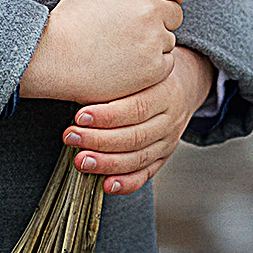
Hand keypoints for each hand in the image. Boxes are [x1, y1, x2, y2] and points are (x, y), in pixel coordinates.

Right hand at [18, 0, 188, 104]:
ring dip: (154, 41)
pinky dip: (151, 63)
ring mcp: (154, 41)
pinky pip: (166, 62)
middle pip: (176, 11)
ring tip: (122, 45)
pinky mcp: (154, 68)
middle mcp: (151, 10)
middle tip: (130, 25)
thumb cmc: (70, 19)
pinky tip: (125, 61)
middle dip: (159, 16)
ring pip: (170, 38)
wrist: (55, 58)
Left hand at [60, 45, 214, 194]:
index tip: (79, 116)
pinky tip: (106, 185)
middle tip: (71, 137)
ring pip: (138, 158)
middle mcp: (170, 119)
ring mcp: (168, 141)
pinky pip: (146, 174)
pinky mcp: (163, 158)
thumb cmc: (147, 76)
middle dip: (99, 140)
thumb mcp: (139, 67)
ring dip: (107, 163)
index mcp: (165, 93)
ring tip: (81, 161)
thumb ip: (116, 75)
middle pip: (135, 136)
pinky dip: (126, 183)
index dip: (107, 116)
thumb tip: (77, 78)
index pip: (136, 108)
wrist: (182, 87)